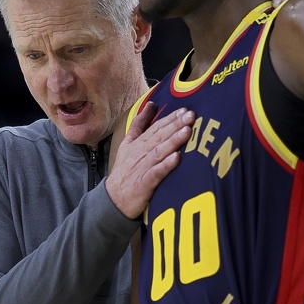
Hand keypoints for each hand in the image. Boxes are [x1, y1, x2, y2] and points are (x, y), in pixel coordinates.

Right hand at [105, 103, 193, 218]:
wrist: (113, 199)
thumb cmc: (125, 171)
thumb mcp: (127, 144)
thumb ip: (139, 125)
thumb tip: (151, 104)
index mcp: (137, 143)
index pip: (155, 127)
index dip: (170, 118)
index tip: (184, 110)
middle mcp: (140, 153)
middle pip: (159, 136)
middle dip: (175, 124)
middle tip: (190, 115)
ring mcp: (142, 167)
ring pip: (159, 151)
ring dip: (173, 141)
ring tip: (187, 131)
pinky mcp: (144, 183)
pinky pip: (156, 172)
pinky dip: (166, 165)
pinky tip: (177, 158)